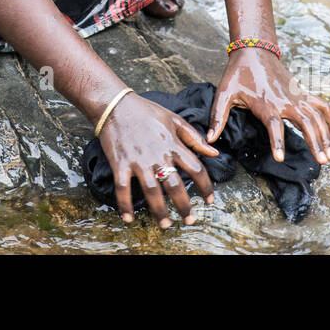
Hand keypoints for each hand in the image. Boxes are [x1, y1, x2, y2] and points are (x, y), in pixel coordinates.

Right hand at [99, 93, 219, 227]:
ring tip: (166, 224)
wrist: (115, 105)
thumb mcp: (174, 119)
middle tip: (189, 221)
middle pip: (174, 184)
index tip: (209, 200)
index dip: (206, 187)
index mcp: (172, 144)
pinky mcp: (120, 162)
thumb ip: (194, 137)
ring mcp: (138, 159)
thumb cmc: (146, 111)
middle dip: (184, 205)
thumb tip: (214, 152)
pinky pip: (123, 187)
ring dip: (159, 209)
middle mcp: (157, 154)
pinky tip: (128, 218)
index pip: (196, 168)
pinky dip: (125, 204)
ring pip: (151, 190)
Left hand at [208, 48, 329, 164]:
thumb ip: (217, 116)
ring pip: (316, 116)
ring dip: (326, 135)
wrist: (254, 50)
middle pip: (305, 122)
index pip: (274, 125)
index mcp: (265, 103)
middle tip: (323, 161)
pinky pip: (321, 106)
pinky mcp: (302, 93)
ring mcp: (296, 96)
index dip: (277, 141)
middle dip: (315, 142)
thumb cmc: (238, 74)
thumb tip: (209, 139)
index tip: (280, 158)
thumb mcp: (224, 93)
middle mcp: (284, 101)